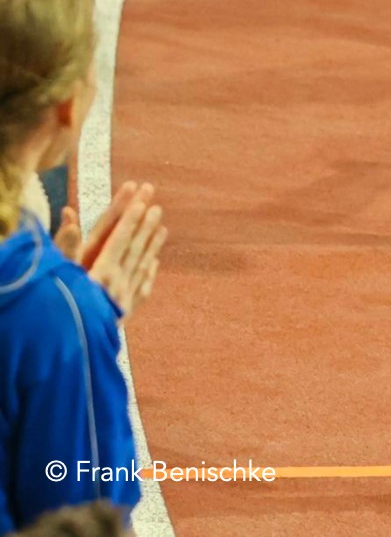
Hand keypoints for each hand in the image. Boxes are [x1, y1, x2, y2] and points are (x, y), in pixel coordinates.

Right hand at [60, 182, 165, 317]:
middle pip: (134, 248)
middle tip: (157, 202)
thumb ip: (65, 248)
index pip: (118, 240)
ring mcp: (122, 300)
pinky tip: (154, 263)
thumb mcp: (60, 279)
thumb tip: (71, 218)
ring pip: (141, 266)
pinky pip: (141, 289)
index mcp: (99, 275)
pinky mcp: (122, 315)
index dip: (129, 219)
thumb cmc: (58, 314)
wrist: (71, 358)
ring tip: (163, 226)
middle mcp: (115, 285)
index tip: (141, 200)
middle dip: (145, 224)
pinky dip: (148, 273)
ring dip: (152, 245)